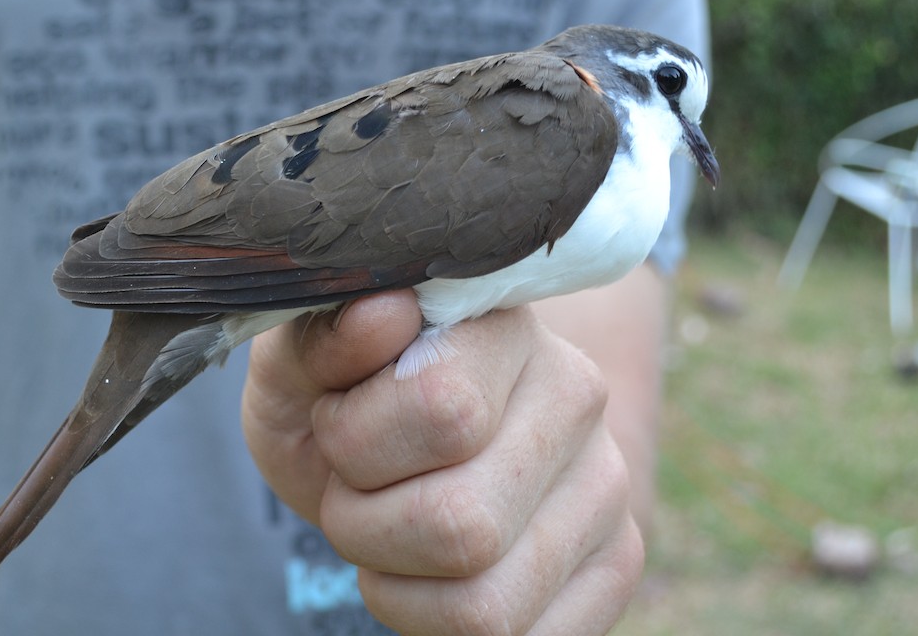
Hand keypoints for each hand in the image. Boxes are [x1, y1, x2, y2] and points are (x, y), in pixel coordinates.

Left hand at [242, 289, 642, 634]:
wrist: (403, 445)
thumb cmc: (340, 398)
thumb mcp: (300, 364)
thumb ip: (324, 337)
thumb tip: (383, 313)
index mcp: (501, 326)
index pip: (441, 410)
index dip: (354, 439)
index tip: (336, 421)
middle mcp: (577, 397)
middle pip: (459, 524)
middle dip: (363, 526)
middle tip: (352, 493)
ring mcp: (608, 485)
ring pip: (484, 603)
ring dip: (396, 587)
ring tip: (388, 532)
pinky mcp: (617, 563)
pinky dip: (439, 627)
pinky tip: (433, 575)